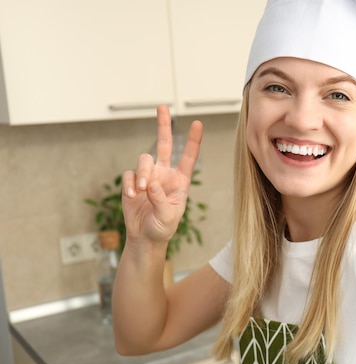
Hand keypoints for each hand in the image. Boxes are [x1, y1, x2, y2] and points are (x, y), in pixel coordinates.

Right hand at [121, 105, 202, 246]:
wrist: (145, 238)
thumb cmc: (163, 228)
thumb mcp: (168, 217)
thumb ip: (161, 200)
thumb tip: (152, 183)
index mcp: (180, 181)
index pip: (188, 157)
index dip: (193, 141)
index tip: (198, 124)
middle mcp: (164, 174)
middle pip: (164, 144)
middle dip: (163, 125)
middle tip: (163, 107)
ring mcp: (148, 177)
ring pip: (144, 160)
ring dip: (143, 172)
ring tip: (143, 190)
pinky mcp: (132, 183)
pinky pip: (129, 175)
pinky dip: (131, 183)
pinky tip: (133, 195)